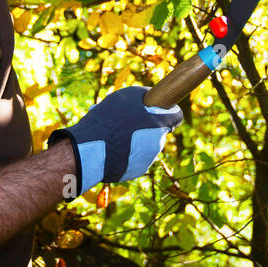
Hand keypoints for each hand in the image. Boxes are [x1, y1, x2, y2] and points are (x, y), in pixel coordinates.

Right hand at [49, 86, 184, 196]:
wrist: (90, 150)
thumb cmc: (107, 120)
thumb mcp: (125, 96)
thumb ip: (143, 95)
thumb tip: (150, 97)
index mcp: (159, 123)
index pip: (177, 115)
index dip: (168, 110)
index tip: (158, 108)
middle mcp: (159, 142)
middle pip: (157, 131)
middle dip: (145, 126)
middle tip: (124, 122)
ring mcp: (149, 159)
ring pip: (146, 145)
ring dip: (134, 140)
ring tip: (113, 136)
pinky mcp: (137, 171)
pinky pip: (135, 159)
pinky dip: (127, 154)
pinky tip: (112, 149)